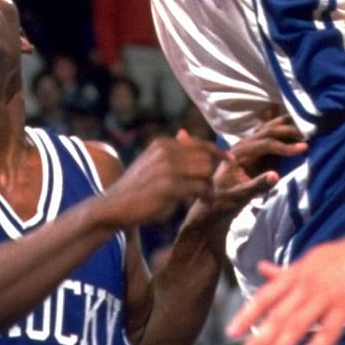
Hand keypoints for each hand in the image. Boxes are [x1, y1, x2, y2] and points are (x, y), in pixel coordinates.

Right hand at [102, 134, 222, 227]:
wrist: (113, 206)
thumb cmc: (135, 190)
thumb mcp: (152, 164)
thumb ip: (171, 154)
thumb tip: (188, 138)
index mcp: (162, 144)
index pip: (198, 143)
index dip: (217, 151)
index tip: (231, 160)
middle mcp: (166, 150)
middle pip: (204, 157)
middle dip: (213, 172)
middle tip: (214, 186)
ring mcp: (168, 167)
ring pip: (205, 171)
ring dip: (210, 185)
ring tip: (207, 196)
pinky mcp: (170, 185)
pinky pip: (200, 187)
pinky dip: (207, 196)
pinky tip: (206, 202)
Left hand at [192, 114, 306, 222]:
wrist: (213, 204)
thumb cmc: (223, 201)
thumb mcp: (238, 197)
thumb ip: (256, 185)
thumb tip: (276, 175)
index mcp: (238, 153)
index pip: (265, 143)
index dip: (285, 146)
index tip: (304, 148)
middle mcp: (242, 145)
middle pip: (267, 131)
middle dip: (288, 131)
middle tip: (309, 133)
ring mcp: (247, 146)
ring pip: (268, 129)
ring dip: (285, 126)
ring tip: (305, 124)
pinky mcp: (253, 151)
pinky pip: (267, 134)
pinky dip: (280, 129)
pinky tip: (291, 123)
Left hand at [226, 229, 344, 344]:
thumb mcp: (310, 260)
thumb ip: (285, 271)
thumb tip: (260, 269)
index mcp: (297, 273)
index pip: (267, 296)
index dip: (248, 314)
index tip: (230, 332)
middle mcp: (307, 283)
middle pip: (279, 315)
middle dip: (259, 338)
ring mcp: (327, 294)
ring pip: (298, 324)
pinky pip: (329, 328)